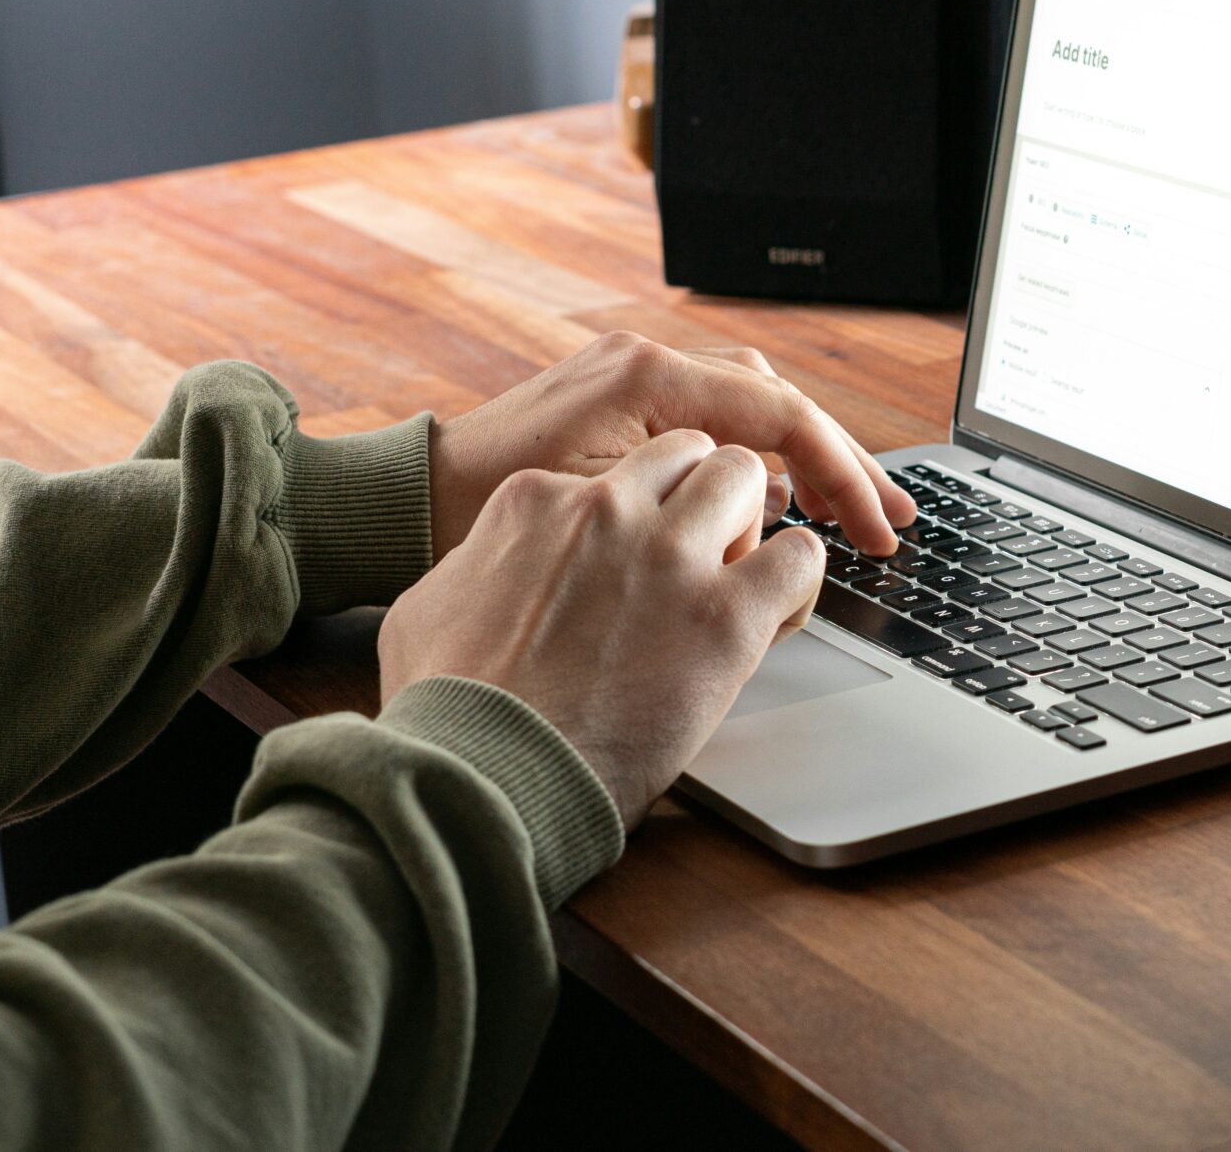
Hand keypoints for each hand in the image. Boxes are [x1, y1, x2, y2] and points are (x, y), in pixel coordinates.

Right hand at [378, 430, 825, 827]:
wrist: (481, 777)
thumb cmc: (448, 711)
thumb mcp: (430, 608)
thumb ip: (479, 565)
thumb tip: (493, 565)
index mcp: (536, 499)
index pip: (620, 472)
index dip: (639, 518)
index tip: (638, 561)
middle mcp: (606, 508)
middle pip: (689, 453)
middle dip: (702, 498)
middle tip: (699, 558)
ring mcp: (668, 555)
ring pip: (746, 478)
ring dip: (750, 524)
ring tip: (736, 580)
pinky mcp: (724, 614)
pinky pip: (800, 555)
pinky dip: (797, 581)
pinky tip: (773, 614)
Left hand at [427, 332, 913, 559]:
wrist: (408, 499)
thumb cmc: (481, 512)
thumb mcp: (595, 514)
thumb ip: (687, 508)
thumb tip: (778, 524)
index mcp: (645, 379)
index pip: (779, 417)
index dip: (841, 476)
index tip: (875, 530)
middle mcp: (646, 362)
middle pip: (778, 401)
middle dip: (843, 462)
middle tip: (893, 519)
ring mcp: (635, 377)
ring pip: (753, 405)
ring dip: (805, 456)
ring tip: (849, 510)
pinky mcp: (623, 403)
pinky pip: (716, 418)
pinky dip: (758, 455)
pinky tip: (780, 499)